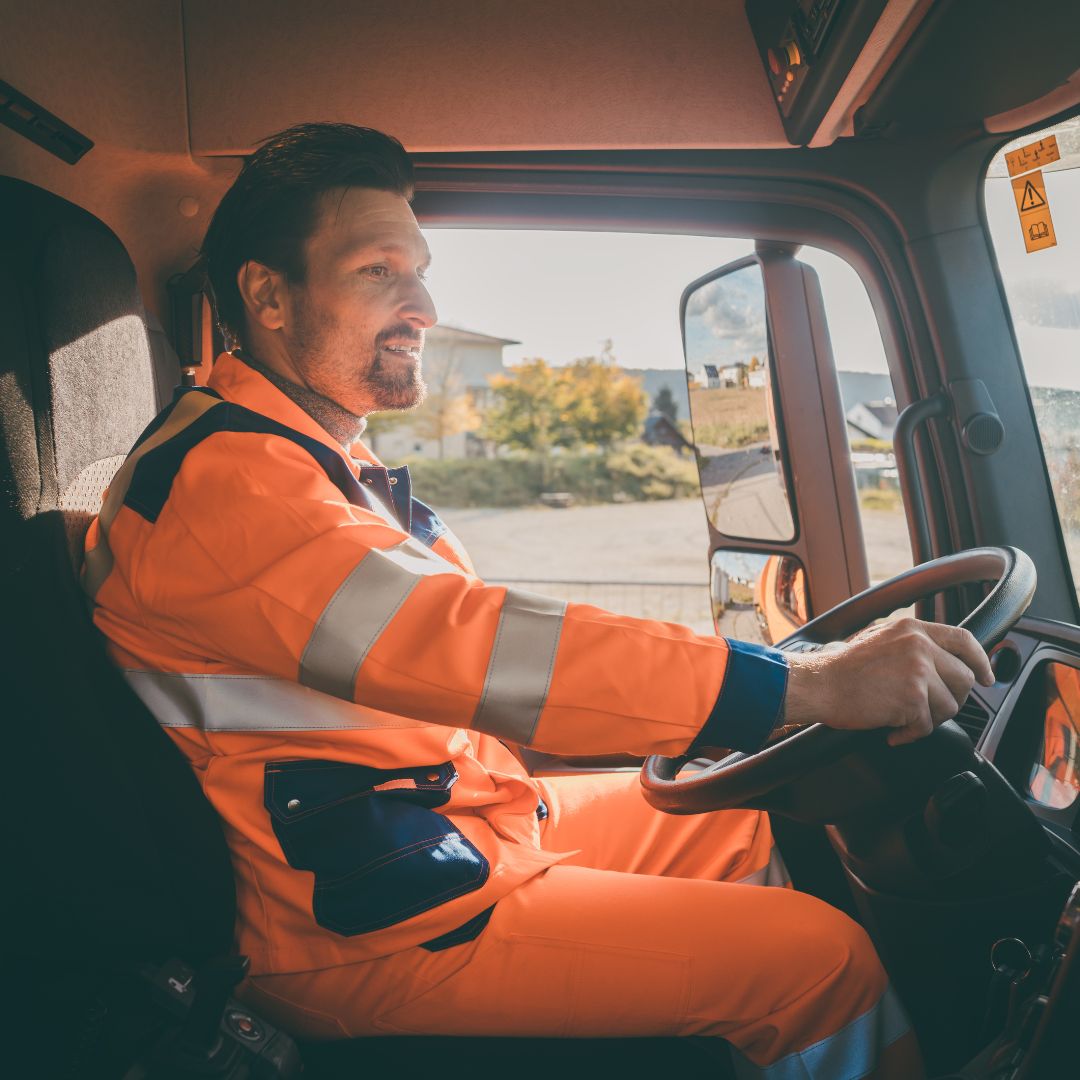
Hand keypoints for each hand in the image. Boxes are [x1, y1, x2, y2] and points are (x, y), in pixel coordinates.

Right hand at [782, 618, 994, 745]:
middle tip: (926, 709)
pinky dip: (909, 734)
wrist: (818, 683)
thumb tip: (942, 661)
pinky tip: (891, 730)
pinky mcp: (913, 699)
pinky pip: (927, 727)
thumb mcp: (880, 639)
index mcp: (912, 629)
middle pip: (963, 679)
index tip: (985, 677)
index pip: (964, 640)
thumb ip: (912, 644)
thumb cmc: (842, 668)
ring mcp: (918, 672)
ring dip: (927, 719)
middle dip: (950, 699)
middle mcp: (919, 646)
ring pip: (949, 706)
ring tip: (902, 718)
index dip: (980, 661)